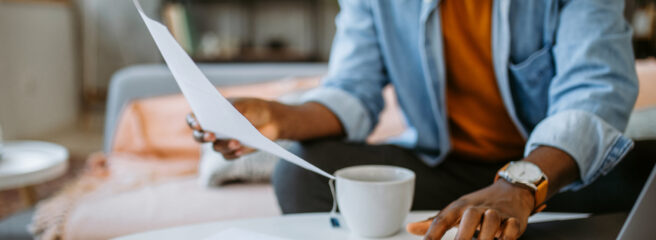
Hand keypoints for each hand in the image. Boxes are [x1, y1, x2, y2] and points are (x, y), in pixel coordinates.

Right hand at [186, 98, 282, 159]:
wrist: (272, 121)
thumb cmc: (255, 108)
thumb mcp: (247, 105)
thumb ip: (236, 108)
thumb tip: (228, 112)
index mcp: (210, 113)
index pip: (193, 119)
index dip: (193, 122)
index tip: (198, 123)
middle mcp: (213, 129)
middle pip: (199, 136)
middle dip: (203, 137)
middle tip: (211, 135)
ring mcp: (222, 141)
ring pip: (216, 147)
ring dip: (224, 145)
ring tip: (237, 142)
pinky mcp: (232, 151)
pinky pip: (227, 156)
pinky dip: (233, 153)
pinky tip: (241, 150)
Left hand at [406, 180, 534, 239]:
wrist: (512, 190)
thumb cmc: (478, 205)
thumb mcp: (455, 211)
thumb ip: (434, 223)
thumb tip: (409, 227)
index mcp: (459, 207)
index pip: (442, 219)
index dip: (431, 234)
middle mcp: (477, 208)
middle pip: (469, 218)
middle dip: (462, 236)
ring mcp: (497, 212)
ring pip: (492, 221)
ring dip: (486, 236)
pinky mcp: (514, 219)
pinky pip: (512, 226)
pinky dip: (508, 235)